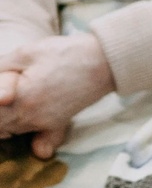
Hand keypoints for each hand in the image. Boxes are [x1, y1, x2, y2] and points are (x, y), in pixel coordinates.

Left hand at [0, 33, 113, 156]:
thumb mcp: (25, 53)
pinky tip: (13, 119)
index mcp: (22, 99)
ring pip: (9, 132)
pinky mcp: (55, 124)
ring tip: (8, 105)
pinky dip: (14, 129)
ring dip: (2, 122)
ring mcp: (45, 123)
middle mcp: (32, 117)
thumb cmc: (65, 54)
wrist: (103, 62)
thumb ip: (0, 69)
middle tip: (6, 95)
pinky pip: (27, 134)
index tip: (3, 91)